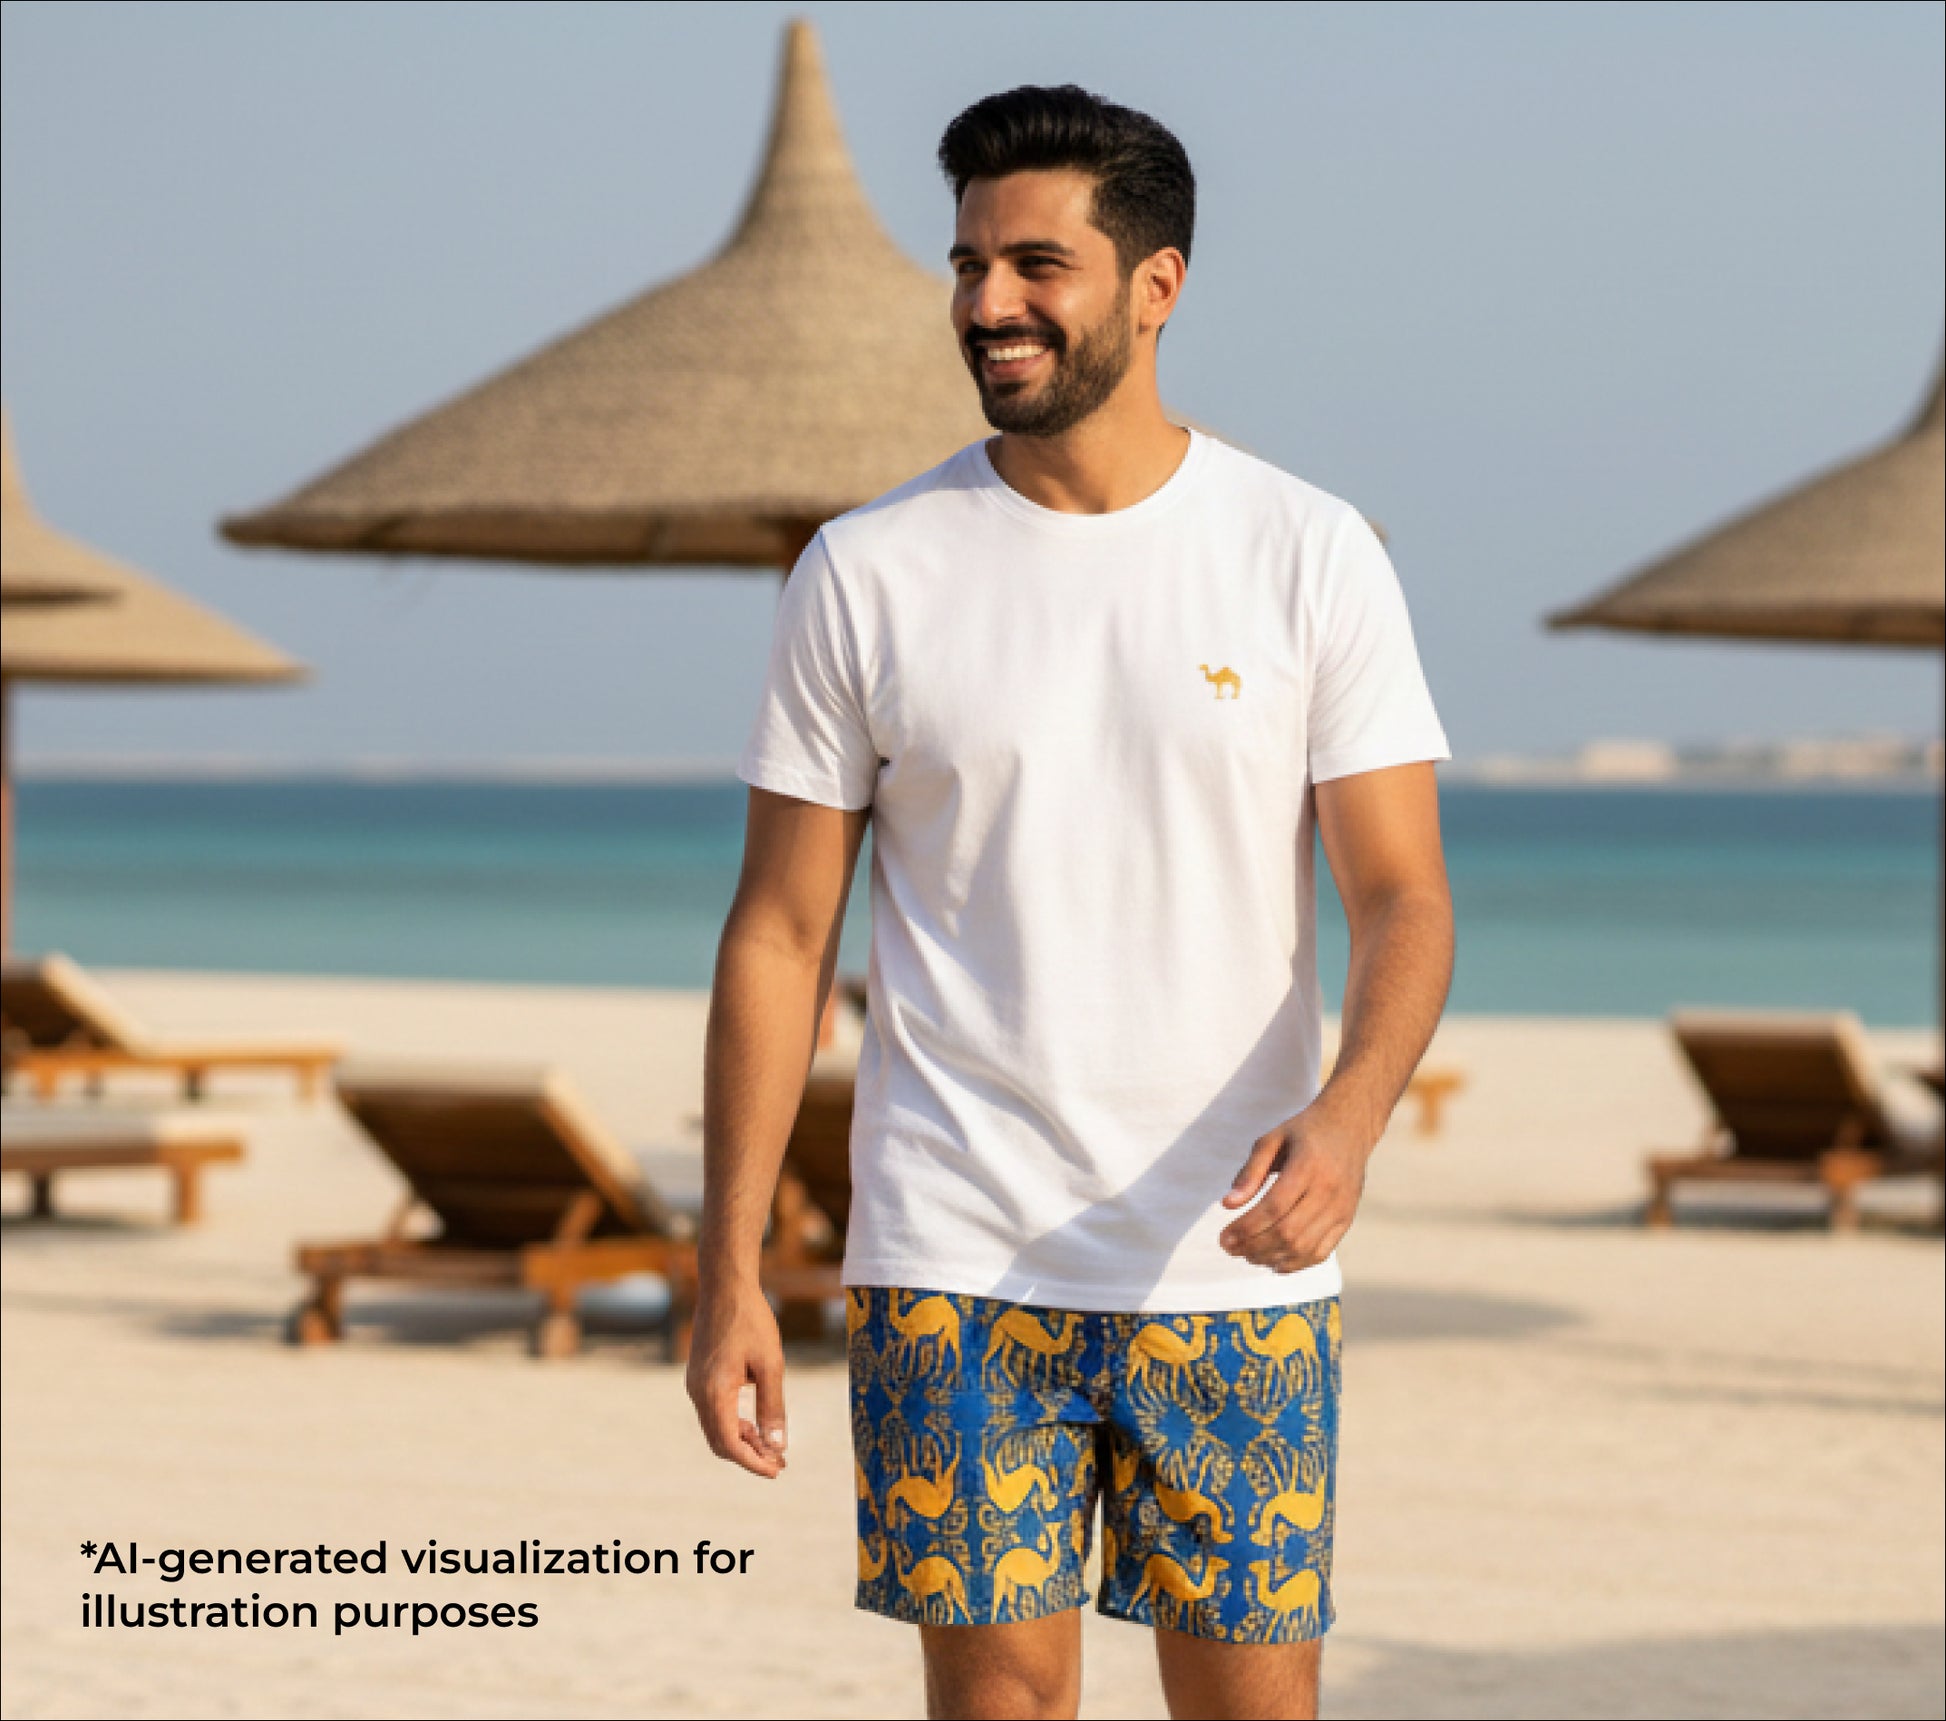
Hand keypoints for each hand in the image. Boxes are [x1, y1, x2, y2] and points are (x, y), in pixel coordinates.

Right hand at [685, 1279, 788, 1478]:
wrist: (725, 1285)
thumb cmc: (751, 1320)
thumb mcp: (771, 1364)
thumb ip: (773, 1407)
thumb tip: (778, 1446)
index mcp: (714, 1392)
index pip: (730, 1444)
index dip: (753, 1463)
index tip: (776, 1471)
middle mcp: (698, 1392)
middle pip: (720, 1441)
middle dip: (748, 1455)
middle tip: (778, 1462)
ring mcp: (696, 1384)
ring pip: (716, 1427)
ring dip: (742, 1440)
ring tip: (772, 1445)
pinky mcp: (699, 1376)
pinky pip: (714, 1410)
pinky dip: (734, 1422)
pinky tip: (756, 1421)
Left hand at [1218, 1103, 1373, 1271]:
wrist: (1350, 1127)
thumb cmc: (1304, 1132)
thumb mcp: (1272, 1139)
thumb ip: (1250, 1171)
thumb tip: (1228, 1204)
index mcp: (1308, 1166)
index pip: (1274, 1207)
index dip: (1246, 1228)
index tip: (1223, 1238)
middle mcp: (1329, 1190)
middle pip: (1288, 1231)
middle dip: (1254, 1246)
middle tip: (1230, 1249)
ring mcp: (1341, 1208)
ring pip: (1304, 1246)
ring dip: (1271, 1258)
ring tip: (1247, 1255)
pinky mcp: (1347, 1219)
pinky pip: (1321, 1252)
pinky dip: (1296, 1264)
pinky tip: (1274, 1263)